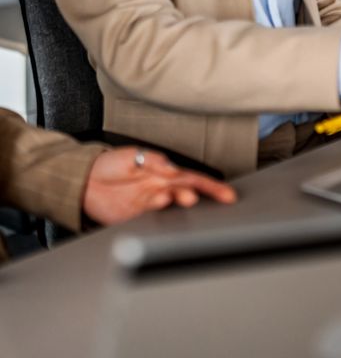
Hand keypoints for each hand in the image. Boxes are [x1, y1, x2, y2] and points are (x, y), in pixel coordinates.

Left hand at [82, 148, 236, 225]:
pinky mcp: (133, 217)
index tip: (227, 194)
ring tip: (184, 198)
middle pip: (188, 192)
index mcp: (164, 174)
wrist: (81, 182)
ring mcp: (148, 204)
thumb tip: (171, 167)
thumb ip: (153, 160)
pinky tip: (160, 202)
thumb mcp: (132, 154)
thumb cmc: (109, 165)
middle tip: (207, 196)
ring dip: (179, 200)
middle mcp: (160, 190)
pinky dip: (157, 209)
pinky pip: (149, 216)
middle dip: (201, 196)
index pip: (194, 179)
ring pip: (171, 204)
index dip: (212, 187)